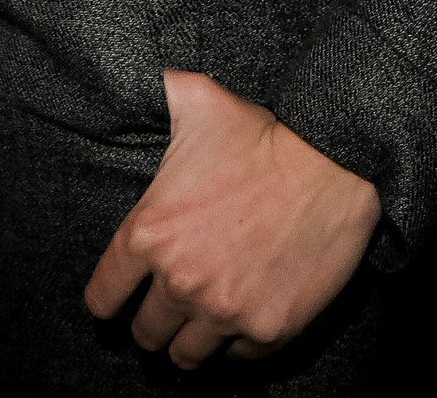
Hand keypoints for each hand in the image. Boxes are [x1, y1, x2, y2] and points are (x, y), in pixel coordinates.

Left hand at [83, 69, 380, 368]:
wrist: (332, 164)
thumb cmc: (262, 133)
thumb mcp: (195, 100)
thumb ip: (153, 94)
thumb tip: (129, 76)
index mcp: (151, 233)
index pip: (104, 297)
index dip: (110, 299)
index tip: (120, 298)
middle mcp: (181, 281)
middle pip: (146, 334)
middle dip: (152, 319)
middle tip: (168, 303)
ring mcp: (226, 311)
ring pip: (186, 357)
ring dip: (190, 339)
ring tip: (200, 317)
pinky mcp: (268, 330)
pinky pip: (237, 359)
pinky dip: (236, 344)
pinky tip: (240, 316)